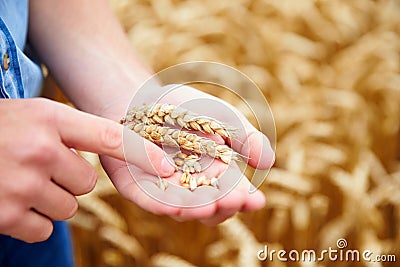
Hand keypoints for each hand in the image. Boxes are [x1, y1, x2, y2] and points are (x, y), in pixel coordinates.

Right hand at [0, 98, 170, 241]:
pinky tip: (10, 198)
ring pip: (68, 208)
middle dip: (69, 179)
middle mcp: (38, 150)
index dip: (143, 154)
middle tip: (40, 165)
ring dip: (50, 199)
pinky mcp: (3, 216)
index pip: (112, 136)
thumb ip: (77, 131)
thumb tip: (123, 155)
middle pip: (87, 183)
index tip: (168, 168)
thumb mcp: (39, 115)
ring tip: (22, 180)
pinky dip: (31, 219)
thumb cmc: (2, 128)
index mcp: (50, 118)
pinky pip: (43, 228)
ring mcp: (19, 185)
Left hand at [100, 84, 274, 224]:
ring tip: (210, 205)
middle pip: (210, 209)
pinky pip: (149, 199)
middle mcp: (191, 189)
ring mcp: (164, 190)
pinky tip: (174, 207)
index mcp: (215, 177)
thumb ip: (246, 138)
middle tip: (234, 200)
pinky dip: (161, 205)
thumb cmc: (189, 108)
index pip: (233, 196)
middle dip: (223, 206)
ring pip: (181, 209)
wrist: (146, 95)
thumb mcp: (224, 119)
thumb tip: (268, 163)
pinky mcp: (137, 186)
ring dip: (196, 210)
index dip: (245, 199)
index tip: (256, 199)